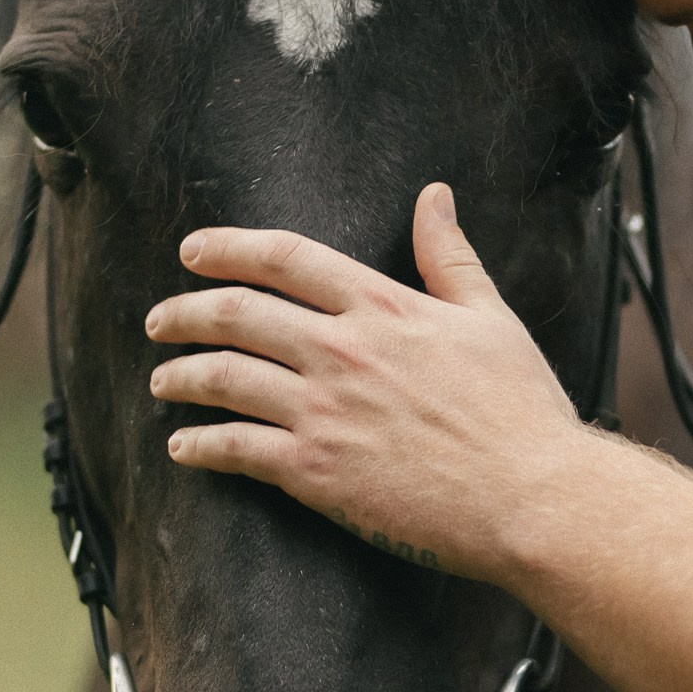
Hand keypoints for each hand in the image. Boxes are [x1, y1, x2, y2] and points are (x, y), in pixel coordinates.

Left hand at [145, 185, 582, 579]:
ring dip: (180, 375)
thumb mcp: (490, 317)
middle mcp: (344, 351)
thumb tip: (434, 196)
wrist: (531, 495)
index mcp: (384, 308)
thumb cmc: (521, 410)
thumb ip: (450, 256)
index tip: (194, 250)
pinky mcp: (316, 473)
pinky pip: (235, 450)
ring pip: (224, 378)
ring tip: (163, 379)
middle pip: (237, 314)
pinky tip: (184, 446)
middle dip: (184, 312)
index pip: (287, 259)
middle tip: (160, 319)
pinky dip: (200, 445)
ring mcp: (325, 412)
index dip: (230, 248)